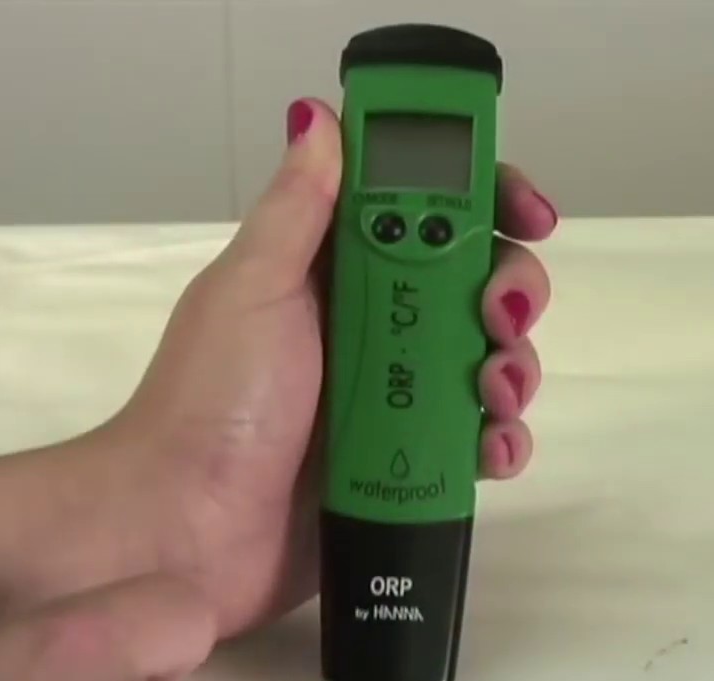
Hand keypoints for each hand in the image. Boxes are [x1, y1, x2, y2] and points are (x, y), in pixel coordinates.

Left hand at [98, 98, 559, 638]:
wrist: (187, 533)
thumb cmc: (213, 402)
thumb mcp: (252, 289)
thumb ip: (299, 208)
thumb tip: (320, 114)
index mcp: (333, 270)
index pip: (428, 209)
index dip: (487, 200)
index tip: (527, 214)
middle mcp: (372, 325)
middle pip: (477, 284)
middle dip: (511, 293)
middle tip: (499, 318)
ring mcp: (395, 397)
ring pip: (490, 361)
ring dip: (514, 369)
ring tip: (493, 395)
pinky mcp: (409, 465)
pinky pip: (479, 441)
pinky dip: (500, 442)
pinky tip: (492, 452)